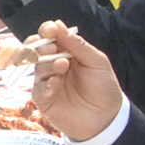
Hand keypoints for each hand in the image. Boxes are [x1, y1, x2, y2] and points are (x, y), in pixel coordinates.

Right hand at [31, 20, 125, 141]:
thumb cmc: (104, 88)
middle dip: (40, 46)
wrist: (107, 119)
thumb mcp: (97, 62)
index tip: (50, 30)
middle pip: (37, 49)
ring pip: (37, 67)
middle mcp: (54, 64)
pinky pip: (38, 88)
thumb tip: (58, 25)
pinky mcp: (44, 100)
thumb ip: (77, 45)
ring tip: (62, 65)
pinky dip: (46, 83)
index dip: (47, 31)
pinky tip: (56, 83)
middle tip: (51, 48)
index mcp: (67, 52)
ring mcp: (48, 82)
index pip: (50, 37)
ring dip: (47, 63)